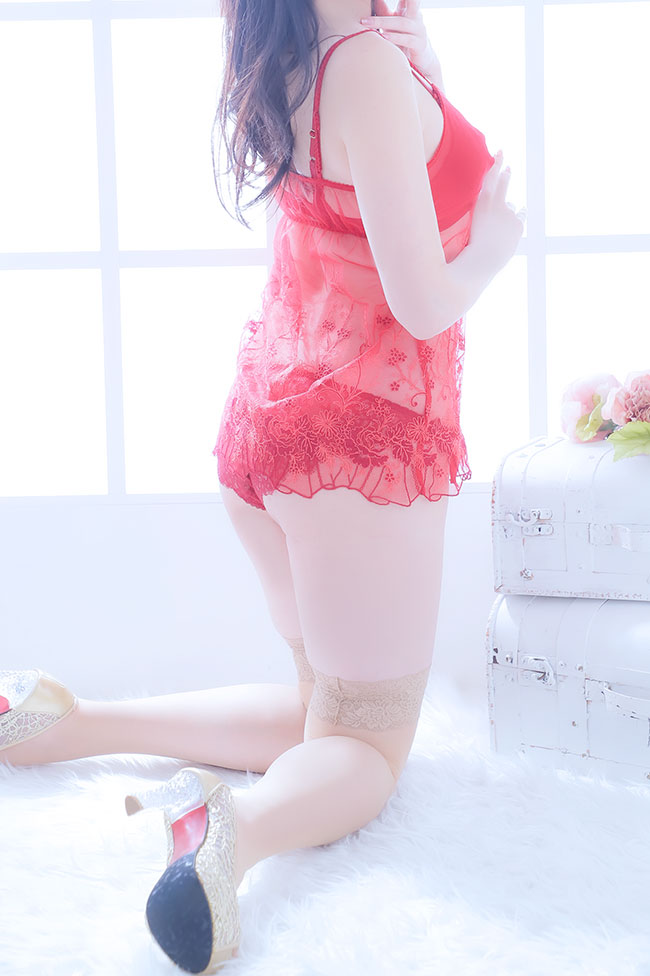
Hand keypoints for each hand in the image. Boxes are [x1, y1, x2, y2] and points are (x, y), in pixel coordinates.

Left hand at [361, 0, 440, 79]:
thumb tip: (372, 0)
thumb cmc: (403, 39)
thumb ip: (384, 12)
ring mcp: (419, 30)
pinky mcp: (419, 44)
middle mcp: (415, 16)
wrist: (421, 60)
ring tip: (367, 22)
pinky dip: (395, 38)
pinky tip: (384, 36)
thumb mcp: (393, 24)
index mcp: (409, 9)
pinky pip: (407, 40)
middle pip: (411, 1)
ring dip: (382, 23)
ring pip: (401, 23)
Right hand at [469, 151, 526, 271]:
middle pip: (504, 182)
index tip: (500, 153)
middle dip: (506, 174)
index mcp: (482, 202)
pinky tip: (511, 228)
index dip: (496, 164)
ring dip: (508, 213)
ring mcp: (508, 212)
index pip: (490, 177)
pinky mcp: (518, 222)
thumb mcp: (477, 224)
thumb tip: (511, 207)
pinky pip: (520, 216)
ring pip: (512, 207)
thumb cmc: (476, 245)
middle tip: (508, 168)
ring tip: (500, 228)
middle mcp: (496, 203)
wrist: (485, 258)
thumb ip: (490, 213)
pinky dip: (516, 220)